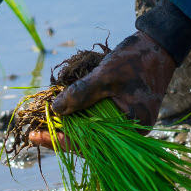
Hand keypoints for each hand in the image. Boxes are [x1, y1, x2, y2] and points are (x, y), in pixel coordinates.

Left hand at [29, 32, 177, 147]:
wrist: (158, 46)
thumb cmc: (136, 59)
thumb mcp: (106, 75)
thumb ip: (82, 93)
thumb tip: (55, 110)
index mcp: (131, 128)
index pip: (89, 144)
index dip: (59, 141)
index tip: (35, 137)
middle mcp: (129, 133)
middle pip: (88, 142)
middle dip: (60, 137)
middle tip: (32, 133)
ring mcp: (125, 123)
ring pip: (90, 133)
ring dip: (67, 128)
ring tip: (41, 125)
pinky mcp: (120, 114)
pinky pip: (95, 122)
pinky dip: (77, 117)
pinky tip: (59, 113)